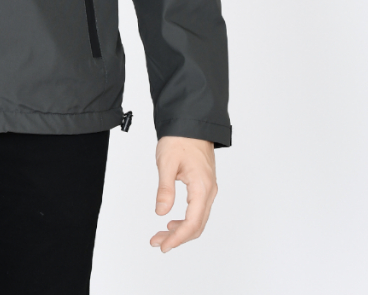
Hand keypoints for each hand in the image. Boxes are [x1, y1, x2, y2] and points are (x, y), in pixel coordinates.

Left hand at [150, 136, 216, 252]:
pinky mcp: (204, 185)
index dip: (177, 238)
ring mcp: (208, 189)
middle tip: (158, 242)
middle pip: (197, 226)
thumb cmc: (180, 138)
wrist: (191, 122)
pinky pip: (198, 210)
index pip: (192, 223)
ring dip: (181, 230)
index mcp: (202, 187)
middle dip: (178, 238)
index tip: (164, 245)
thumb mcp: (166, 164)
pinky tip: (172, 221)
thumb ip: (165, 190)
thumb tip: (161, 212)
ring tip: (162, 234)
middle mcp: (209, 191)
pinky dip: (186, 220)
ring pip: (198, 219)